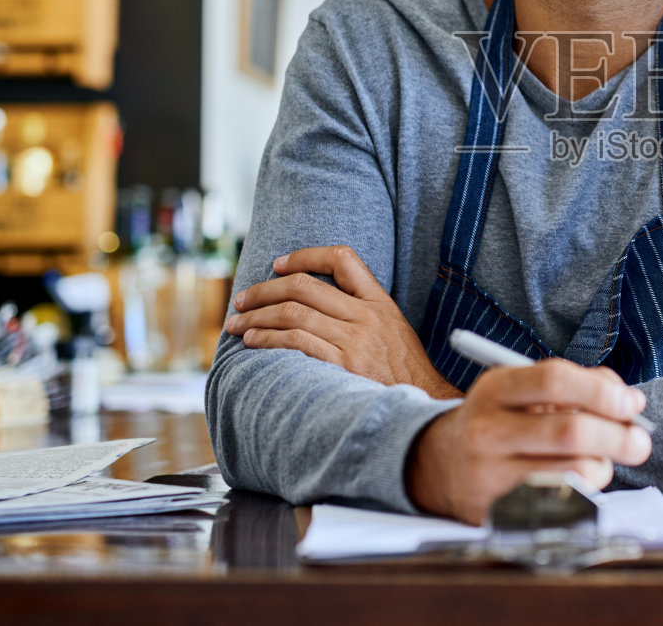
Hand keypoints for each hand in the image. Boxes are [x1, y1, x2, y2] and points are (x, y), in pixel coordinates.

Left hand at [226, 245, 458, 398]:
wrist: (425, 405)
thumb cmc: (404, 372)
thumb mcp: (393, 329)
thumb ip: (362, 311)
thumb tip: (317, 301)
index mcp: (379, 302)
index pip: (343, 258)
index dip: (306, 256)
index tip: (279, 264)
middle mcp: (366, 316)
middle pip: (305, 286)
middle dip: (265, 289)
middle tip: (242, 298)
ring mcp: (355, 341)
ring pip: (293, 313)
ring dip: (257, 317)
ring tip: (237, 324)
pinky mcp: (343, 366)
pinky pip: (296, 343)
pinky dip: (268, 339)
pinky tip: (253, 342)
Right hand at [404, 359, 650, 523]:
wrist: (439, 465)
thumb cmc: (501, 420)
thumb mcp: (523, 390)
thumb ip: (578, 385)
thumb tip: (631, 402)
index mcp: (495, 388)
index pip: (554, 380)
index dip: (601, 391)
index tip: (631, 402)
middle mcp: (486, 430)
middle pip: (569, 431)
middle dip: (618, 435)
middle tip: (640, 440)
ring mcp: (489, 475)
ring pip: (573, 472)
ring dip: (603, 466)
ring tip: (601, 460)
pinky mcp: (497, 513)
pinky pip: (562, 504)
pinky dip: (585, 492)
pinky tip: (580, 481)